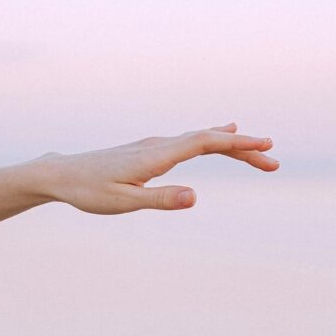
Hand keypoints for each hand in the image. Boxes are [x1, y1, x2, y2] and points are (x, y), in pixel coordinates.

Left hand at [34, 123, 277, 213]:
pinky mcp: (152, 149)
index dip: (238, 143)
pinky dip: (215, 139)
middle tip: (274, 161)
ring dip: (232, 145)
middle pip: (210, 140)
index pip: (206, 143)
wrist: (61, 174)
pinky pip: (192, 140)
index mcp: (158, 155)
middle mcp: (160, 144)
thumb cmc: (89, 191)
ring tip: (259, 151)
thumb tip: (195, 197)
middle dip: (244, 149)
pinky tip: (223, 132)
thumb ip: (160, 199)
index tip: (266, 146)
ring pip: (202, 139)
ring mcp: (156, 145)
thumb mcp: (124, 202)